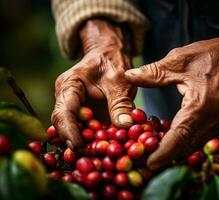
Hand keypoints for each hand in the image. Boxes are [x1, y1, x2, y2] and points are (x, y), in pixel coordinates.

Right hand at [52, 19, 135, 149]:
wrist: (111, 56)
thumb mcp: (120, 82)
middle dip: (74, 141)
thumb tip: (125, 127)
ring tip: (96, 155)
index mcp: (69, 85)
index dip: (69, 131)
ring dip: (83, 143)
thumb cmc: (114, 64)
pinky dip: (91, 139)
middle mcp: (66, 98)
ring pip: (72, 130)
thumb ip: (121, 104)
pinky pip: (82, 129)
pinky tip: (102, 148)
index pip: (63, 112)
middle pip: (63, 125)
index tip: (79, 146)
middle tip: (89, 156)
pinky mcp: (82, 115)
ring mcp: (73, 107)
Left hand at [125, 24, 218, 169]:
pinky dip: (180, 144)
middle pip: (185, 148)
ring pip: (191, 147)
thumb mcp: (179, 60)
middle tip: (140, 160)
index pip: (180, 137)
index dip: (162, 153)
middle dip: (162, 157)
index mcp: (202, 105)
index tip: (146, 164)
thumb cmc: (210, 56)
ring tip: (149, 153)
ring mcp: (218, 125)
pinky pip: (197, 140)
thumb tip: (129, 76)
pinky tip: (165, 141)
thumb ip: (153, 72)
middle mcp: (213, 120)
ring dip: (171, 152)